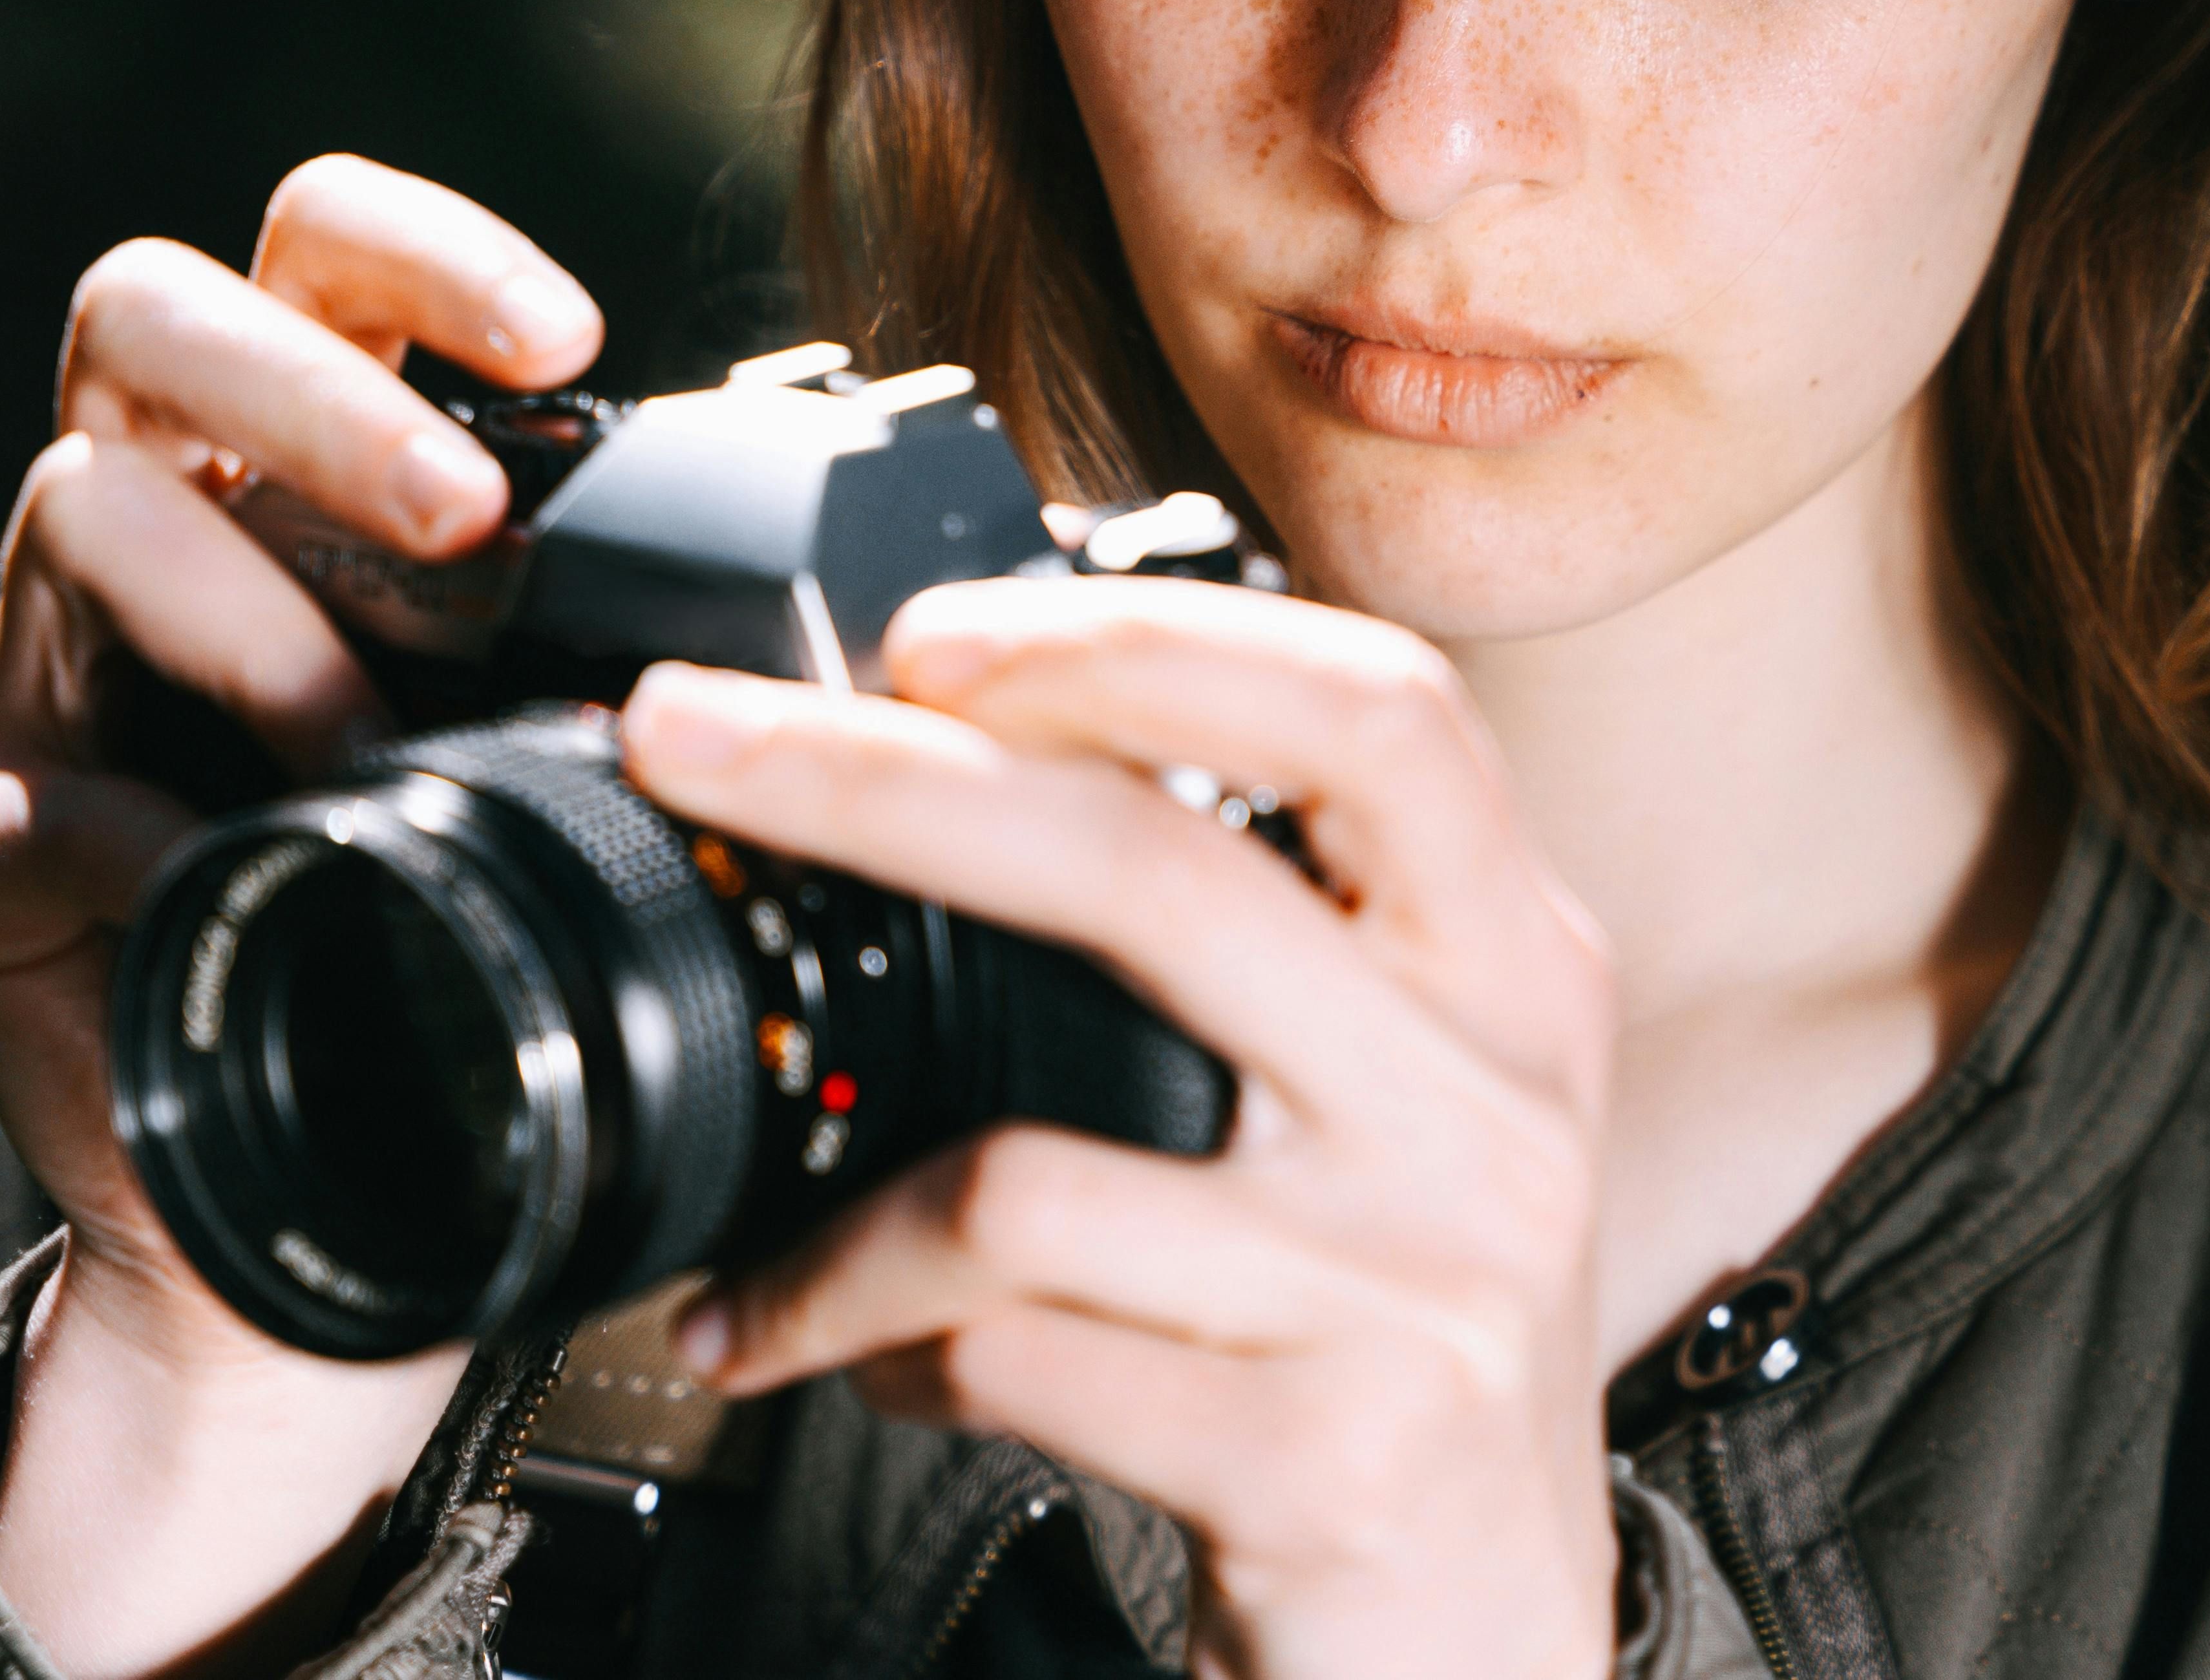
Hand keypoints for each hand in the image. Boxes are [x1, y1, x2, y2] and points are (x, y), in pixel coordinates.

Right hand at [0, 154, 601, 1676]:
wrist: (311, 1186)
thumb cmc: (454, 914)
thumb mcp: (553, 748)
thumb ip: (613, 645)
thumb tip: (834, 609)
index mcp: (293, 466)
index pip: (321, 257)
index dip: (426, 252)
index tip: (569, 338)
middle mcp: (150, 518)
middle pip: (148, 312)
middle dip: (318, 392)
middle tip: (462, 515)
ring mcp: (41, 660)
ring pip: (82, 507)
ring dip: (255, 617)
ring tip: (364, 741)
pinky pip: (29, 789)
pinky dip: (149, 832)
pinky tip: (238, 879)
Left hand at [623, 575, 1621, 1679]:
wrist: (1485, 1649)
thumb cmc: (1394, 1342)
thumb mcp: (1393, 1105)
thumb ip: (1264, 942)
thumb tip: (956, 774)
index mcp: (1510, 966)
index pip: (1371, 710)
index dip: (1148, 640)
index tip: (935, 632)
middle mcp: (1494, 1096)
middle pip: (1160, 872)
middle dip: (882, 783)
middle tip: (699, 742)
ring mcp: (1424, 1277)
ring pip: (1036, 1158)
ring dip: (830, 1204)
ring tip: (743, 1249)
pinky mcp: (1332, 1451)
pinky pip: (1012, 1350)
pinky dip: (876, 1348)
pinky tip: (843, 1363)